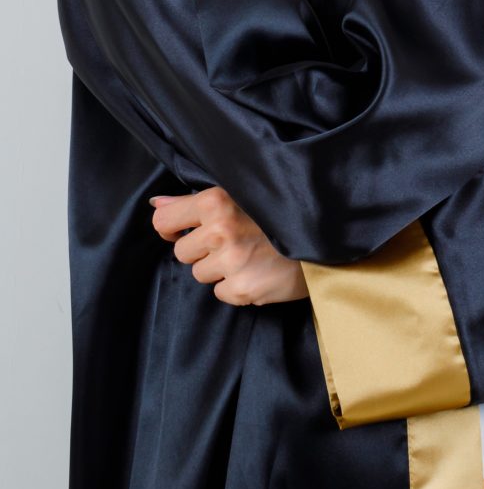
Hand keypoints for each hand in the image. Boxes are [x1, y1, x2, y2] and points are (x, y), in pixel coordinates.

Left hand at [148, 187, 308, 305]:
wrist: (322, 236)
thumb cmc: (278, 213)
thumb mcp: (237, 195)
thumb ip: (193, 202)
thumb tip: (156, 203)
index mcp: (216, 201)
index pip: (164, 221)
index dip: (172, 228)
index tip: (186, 230)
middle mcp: (220, 230)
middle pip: (181, 252)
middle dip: (201, 250)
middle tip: (232, 240)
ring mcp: (231, 262)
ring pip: (200, 274)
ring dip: (219, 269)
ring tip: (248, 254)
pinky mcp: (243, 289)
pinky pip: (221, 293)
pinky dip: (236, 286)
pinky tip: (256, 270)